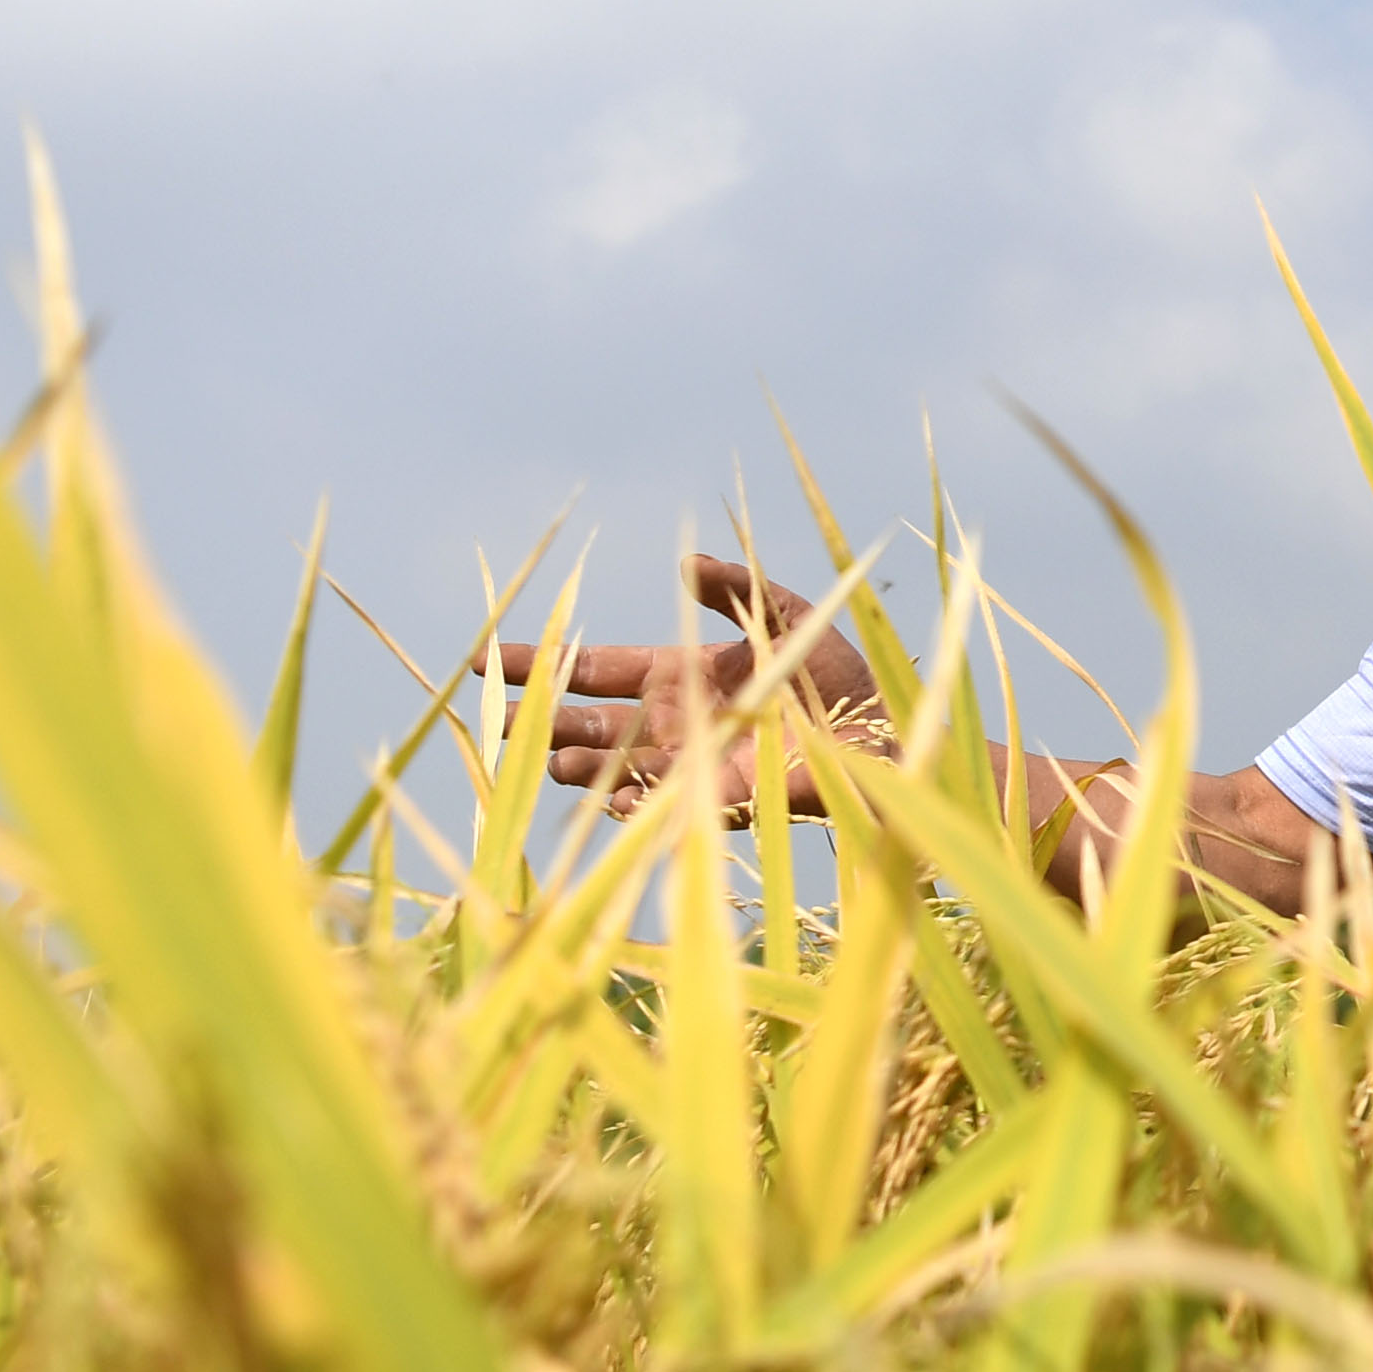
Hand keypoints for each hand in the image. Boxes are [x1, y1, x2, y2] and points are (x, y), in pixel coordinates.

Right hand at [489, 553, 887, 820]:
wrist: (885, 731)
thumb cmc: (840, 675)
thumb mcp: (787, 614)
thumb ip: (736, 589)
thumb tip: (688, 564)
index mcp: (680, 674)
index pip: (595, 669)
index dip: (543, 663)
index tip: (487, 658)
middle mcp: (674, 722)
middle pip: (589, 722)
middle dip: (541, 722)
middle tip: (495, 721)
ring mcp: (691, 763)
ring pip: (614, 767)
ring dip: (580, 764)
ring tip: (555, 760)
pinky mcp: (719, 800)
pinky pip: (663, 807)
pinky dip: (634, 805)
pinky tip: (613, 799)